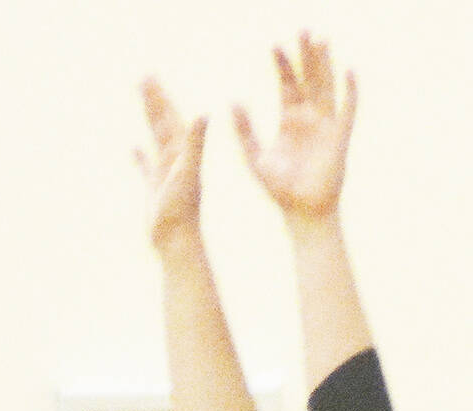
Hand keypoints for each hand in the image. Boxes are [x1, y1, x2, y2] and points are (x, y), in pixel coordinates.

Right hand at [137, 78, 206, 249]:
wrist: (177, 241)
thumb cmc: (183, 210)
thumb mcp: (188, 172)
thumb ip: (195, 142)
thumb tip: (203, 112)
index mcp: (182, 151)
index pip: (170, 117)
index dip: (159, 97)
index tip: (149, 76)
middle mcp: (175, 157)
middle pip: (162, 122)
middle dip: (153, 100)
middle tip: (143, 77)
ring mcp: (164, 172)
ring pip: (154, 138)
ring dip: (148, 119)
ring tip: (141, 101)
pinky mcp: (154, 188)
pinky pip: (145, 166)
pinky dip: (140, 156)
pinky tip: (133, 147)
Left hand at [234, 32, 356, 223]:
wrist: (300, 210)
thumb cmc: (279, 187)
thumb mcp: (255, 156)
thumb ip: (245, 130)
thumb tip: (232, 102)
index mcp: (289, 121)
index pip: (286, 85)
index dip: (281, 66)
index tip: (274, 45)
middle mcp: (309, 118)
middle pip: (308, 79)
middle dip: (305, 55)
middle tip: (302, 29)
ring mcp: (326, 124)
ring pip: (326, 86)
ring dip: (324, 63)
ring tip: (321, 39)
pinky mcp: (340, 136)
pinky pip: (347, 109)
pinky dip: (349, 91)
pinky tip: (348, 71)